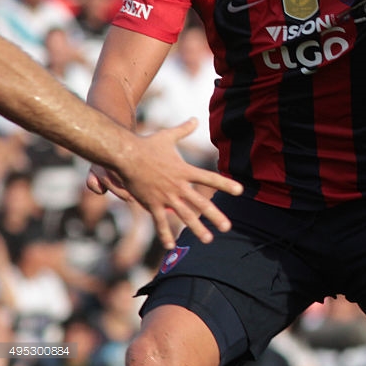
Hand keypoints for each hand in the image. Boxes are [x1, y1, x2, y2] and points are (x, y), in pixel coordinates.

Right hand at [87, 119, 243, 248]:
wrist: (125, 155)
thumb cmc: (147, 145)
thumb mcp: (168, 136)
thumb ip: (184, 129)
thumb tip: (195, 119)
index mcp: (185, 170)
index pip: (210, 178)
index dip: (225, 184)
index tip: (240, 191)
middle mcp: (178, 186)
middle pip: (200, 203)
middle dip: (215, 216)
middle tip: (228, 227)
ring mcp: (165, 196)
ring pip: (184, 215)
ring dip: (196, 228)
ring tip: (208, 239)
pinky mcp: (151, 203)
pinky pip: (159, 221)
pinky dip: (165, 234)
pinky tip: (170, 246)